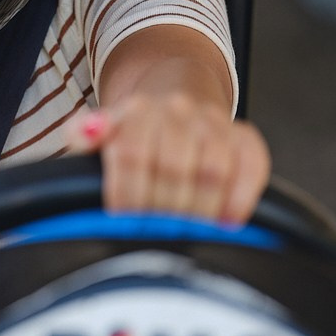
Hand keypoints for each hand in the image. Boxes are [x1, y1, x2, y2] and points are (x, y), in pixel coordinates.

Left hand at [69, 88, 268, 225]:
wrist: (175, 100)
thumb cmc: (137, 131)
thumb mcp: (103, 133)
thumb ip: (83, 134)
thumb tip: (83, 134)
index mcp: (138, 110)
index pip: (132, 154)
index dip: (127, 194)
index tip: (123, 222)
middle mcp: (178, 110)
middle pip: (172, 167)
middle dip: (161, 210)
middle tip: (155, 236)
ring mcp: (214, 123)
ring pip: (212, 170)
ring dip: (198, 211)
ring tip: (187, 235)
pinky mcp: (245, 138)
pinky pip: (251, 167)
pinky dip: (239, 199)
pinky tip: (225, 223)